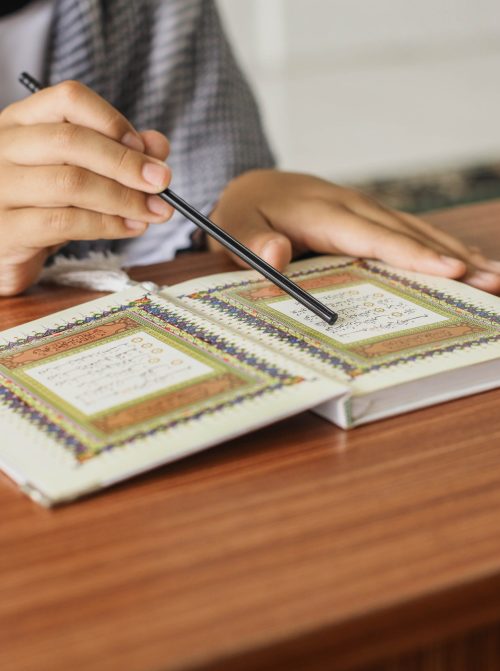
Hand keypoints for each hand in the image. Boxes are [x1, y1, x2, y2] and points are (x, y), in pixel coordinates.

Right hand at [0, 81, 172, 295]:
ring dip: (124, 198)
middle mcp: (4, 147)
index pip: (69, 99)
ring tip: (154, 211)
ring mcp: (0, 188)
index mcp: (22, 122)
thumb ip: (118, 155)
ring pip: (71, 183)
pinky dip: (107, 225)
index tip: (145, 149)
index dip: (113, 121)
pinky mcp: (6, 229)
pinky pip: (64, 223)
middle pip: (71, 140)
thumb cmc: (43, 206)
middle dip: (127, 163)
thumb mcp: (79, 173)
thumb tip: (158, 146)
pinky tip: (131, 227)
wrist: (3, 252)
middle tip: (163, 183)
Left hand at [209, 170, 499, 293]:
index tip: (451, 269)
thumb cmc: (243, 215)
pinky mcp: (370, 218)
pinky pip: (409, 232)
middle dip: (452, 260)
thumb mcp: (234, 229)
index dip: (413, 255)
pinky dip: (440, 247)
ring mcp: (365, 210)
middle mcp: (352, 207)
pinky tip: (466, 261)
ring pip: (416, 231)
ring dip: (457, 254)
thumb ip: (253, 244)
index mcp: (322, 213)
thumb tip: (276, 255)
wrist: (252, 187)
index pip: (373, 238)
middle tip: (492, 283)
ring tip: (494, 278)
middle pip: (408, 234)